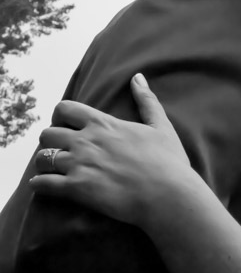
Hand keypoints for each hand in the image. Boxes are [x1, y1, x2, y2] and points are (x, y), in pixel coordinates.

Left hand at [30, 74, 198, 229]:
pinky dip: (39, 185)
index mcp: (104, 124)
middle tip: (62, 151)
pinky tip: (44, 187)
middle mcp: (86, 141)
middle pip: (47, 134)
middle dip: (51, 142)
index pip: (65, 109)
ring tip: (53, 171)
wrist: (169, 196)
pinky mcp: (76, 189)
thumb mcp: (162, 126)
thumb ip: (147, 100)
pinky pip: (42, 184)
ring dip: (44, 164)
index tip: (67, 126)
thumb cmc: (169, 162)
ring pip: (41, 159)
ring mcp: (79, 165)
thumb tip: (138, 77)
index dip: (60, 116)